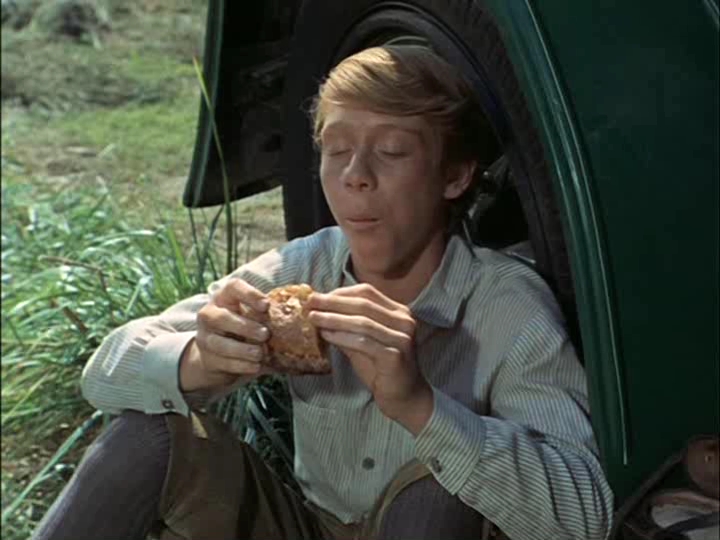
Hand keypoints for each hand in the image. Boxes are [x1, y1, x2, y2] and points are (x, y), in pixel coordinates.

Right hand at [180, 278, 272, 391]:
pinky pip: (222, 361)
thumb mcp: (252, 317)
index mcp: (225, 298)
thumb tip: (307, 308)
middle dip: (245, 327)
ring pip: (219, 342)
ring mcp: (204, 336)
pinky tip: (255, 366)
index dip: (249, 294)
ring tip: (260, 354)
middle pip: (222, 317)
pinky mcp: (206, 358)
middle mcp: (209, 314)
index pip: (233, 287)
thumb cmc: (243, 330)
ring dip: (242, 349)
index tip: (266, 305)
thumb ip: (270, 314)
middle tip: (265, 335)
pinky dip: (240, 365)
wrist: (217, 355)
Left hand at [307, 284, 433, 434]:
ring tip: (313, 318)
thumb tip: (318, 313)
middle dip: (333, 302)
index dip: (340, 293)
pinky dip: (342, 337)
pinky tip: (326, 335)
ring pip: (362, 322)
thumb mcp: (362, 342)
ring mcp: (402, 338)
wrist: (404, 397)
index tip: (317, 296)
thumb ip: (346, 327)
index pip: (366, 292)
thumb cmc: (382, 368)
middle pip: (363, 304)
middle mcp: (404, 321)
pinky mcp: (395, 355)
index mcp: (399, 311)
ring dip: (334, 319)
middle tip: (310, 302)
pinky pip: (363, 342)